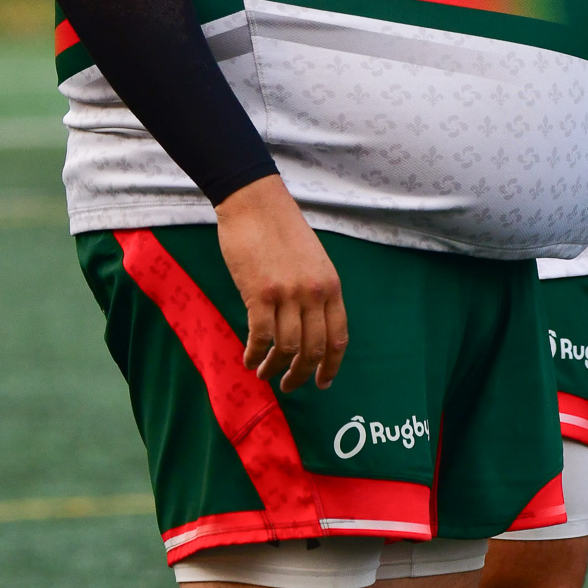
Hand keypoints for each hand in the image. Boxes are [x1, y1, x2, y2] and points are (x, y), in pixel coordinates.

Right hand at [215, 174, 347, 392]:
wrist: (254, 202)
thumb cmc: (280, 228)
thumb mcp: (312, 260)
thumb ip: (315, 292)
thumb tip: (307, 328)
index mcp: (331, 285)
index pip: (338, 338)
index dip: (331, 367)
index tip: (322, 383)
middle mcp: (314, 293)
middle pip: (313, 349)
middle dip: (300, 374)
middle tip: (288, 385)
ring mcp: (288, 294)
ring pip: (286, 348)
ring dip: (274, 367)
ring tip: (263, 373)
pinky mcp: (260, 294)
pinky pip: (260, 337)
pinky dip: (254, 354)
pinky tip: (248, 359)